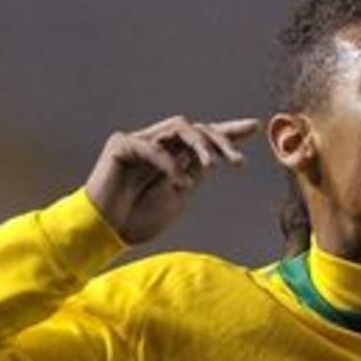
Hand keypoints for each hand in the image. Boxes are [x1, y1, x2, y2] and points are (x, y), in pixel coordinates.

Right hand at [84, 115, 260, 244]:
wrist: (105, 233)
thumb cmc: (138, 220)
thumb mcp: (177, 196)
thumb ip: (193, 174)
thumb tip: (215, 157)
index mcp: (173, 156)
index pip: (204, 137)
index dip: (228, 131)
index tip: (255, 126)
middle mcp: (158, 144)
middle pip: (197, 128)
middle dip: (221, 141)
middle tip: (239, 162)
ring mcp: (138, 141)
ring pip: (179, 127)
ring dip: (201, 145)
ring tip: (213, 167)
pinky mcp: (120, 145)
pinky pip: (153, 147)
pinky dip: (170, 165)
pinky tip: (180, 184)